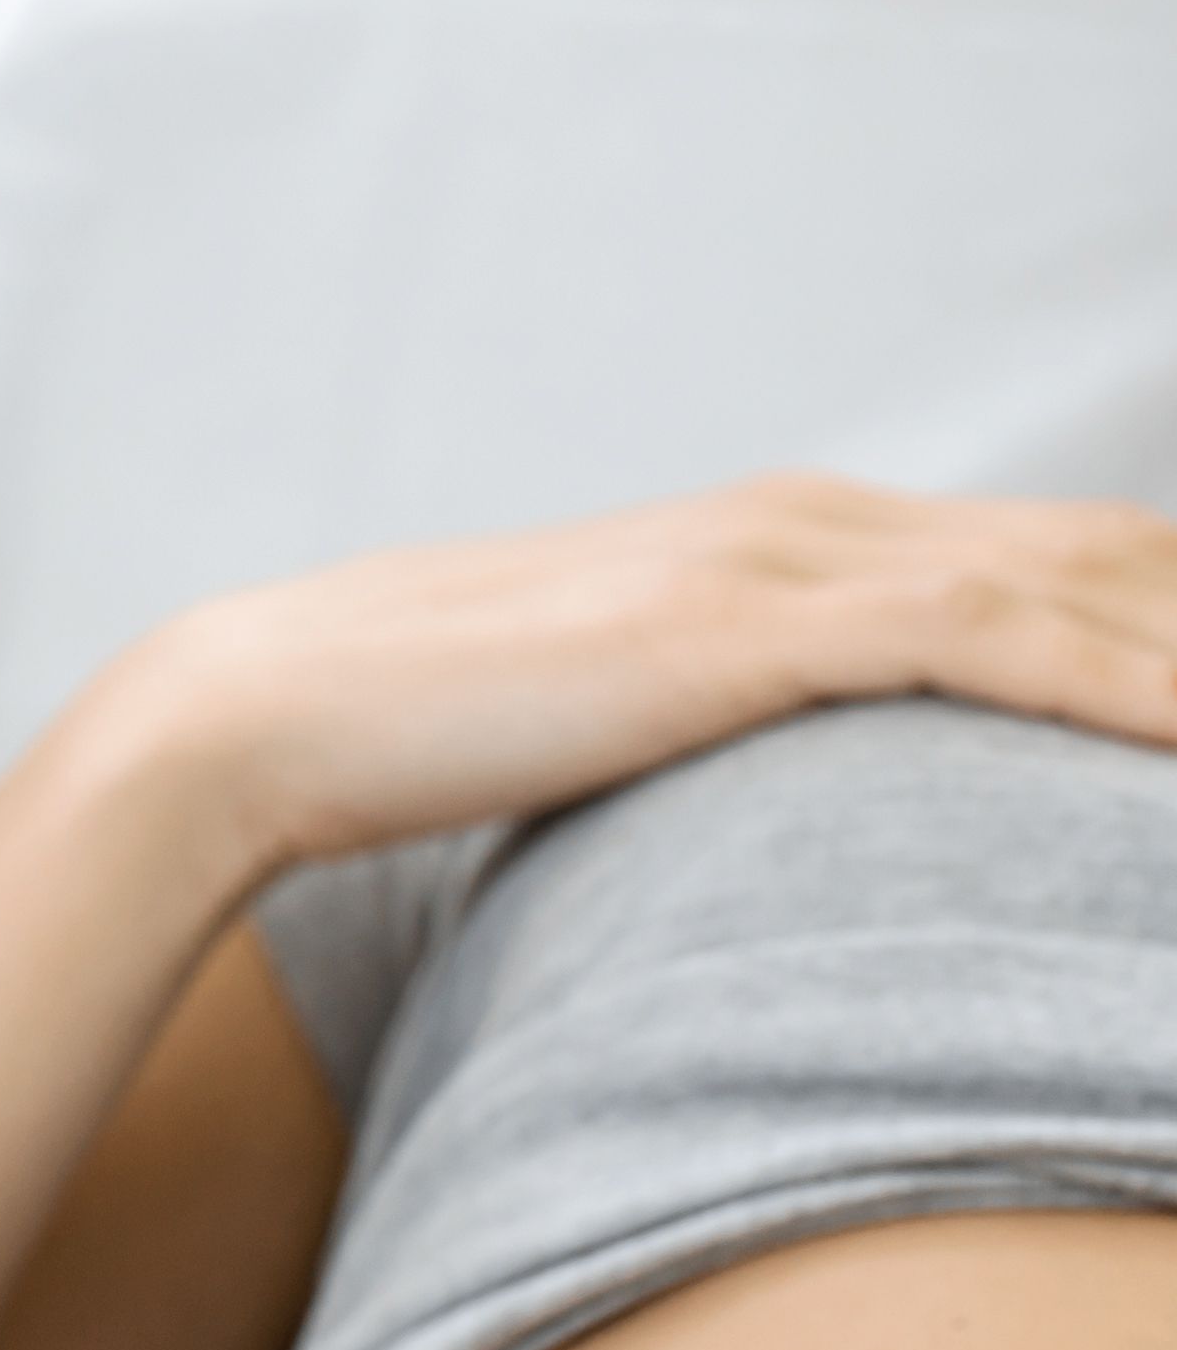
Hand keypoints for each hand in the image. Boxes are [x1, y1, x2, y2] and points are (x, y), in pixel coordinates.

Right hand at [90, 477, 1176, 883]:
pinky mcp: (758, 626)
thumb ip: (718, 732)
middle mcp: (820, 521)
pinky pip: (1012, 644)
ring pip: (1102, 589)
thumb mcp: (613, 725)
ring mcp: (793, 563)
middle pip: (1127, 555)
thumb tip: (778, 828)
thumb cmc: (416, 740)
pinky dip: (1138, 689)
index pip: (1071, 561)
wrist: (261, 712)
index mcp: (796, 540)